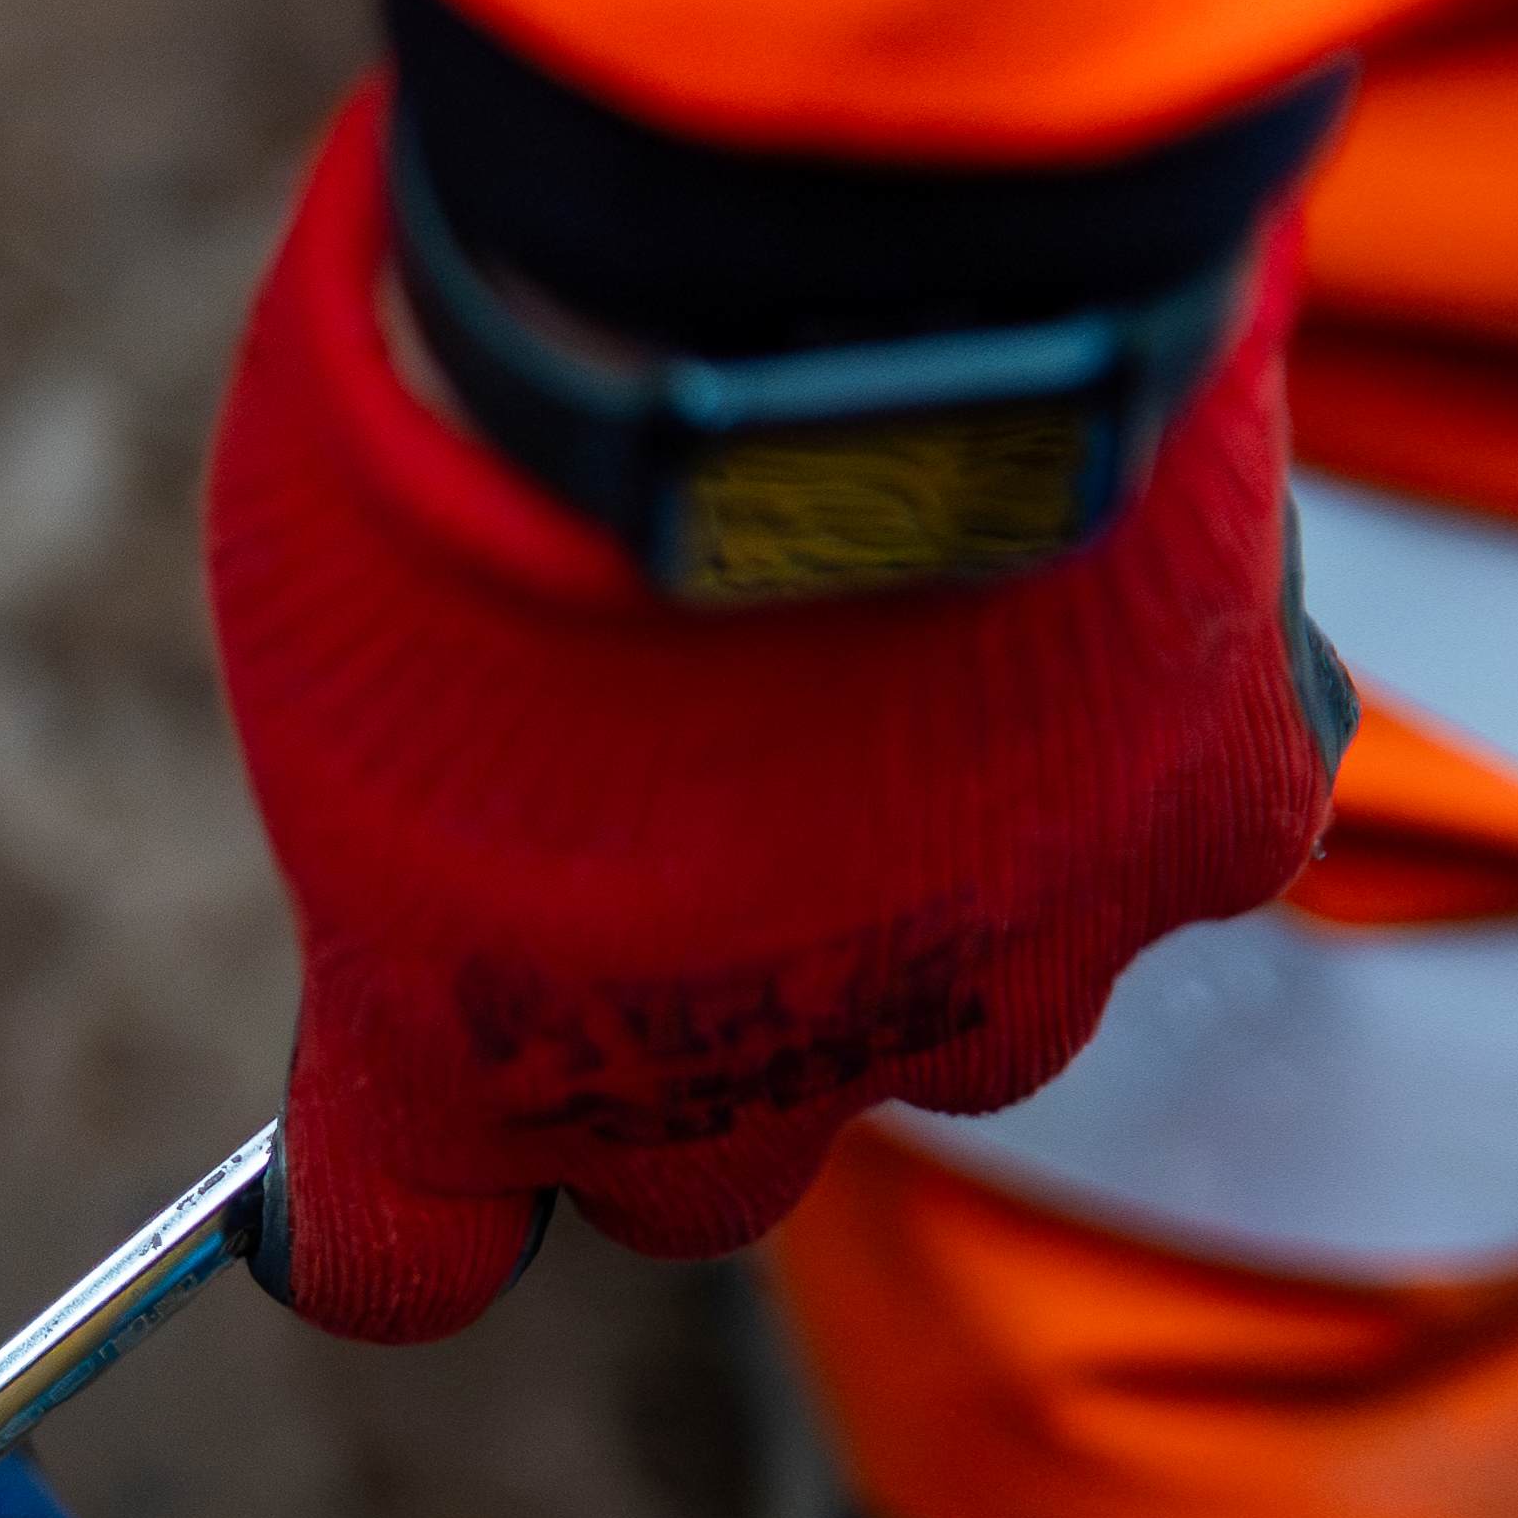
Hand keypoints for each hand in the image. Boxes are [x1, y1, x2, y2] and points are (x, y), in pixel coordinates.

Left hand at [213, 84, 1349, 1339]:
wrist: (763, 255)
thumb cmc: (470, 398)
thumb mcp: (317, 599)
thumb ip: (405, 778)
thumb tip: (469, 765)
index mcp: (449, 1052)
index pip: (405, 1262)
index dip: (414, 1199)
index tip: (401, 1131)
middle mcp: (725, 1078)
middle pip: (707, 1175)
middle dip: (689, 1041)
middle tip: (689, 809)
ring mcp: (988, 972)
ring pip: (970, 1016)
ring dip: (934, 883)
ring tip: (894, 632)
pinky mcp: (1200, 828)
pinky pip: (1187, 820)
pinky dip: (1155, 718)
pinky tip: (1090, 556)